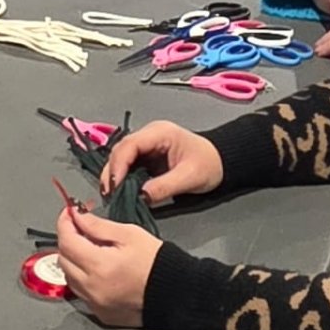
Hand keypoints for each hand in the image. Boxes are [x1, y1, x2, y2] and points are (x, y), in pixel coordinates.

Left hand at [54, 197, 161, 327]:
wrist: (177, 295)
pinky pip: (80, 293)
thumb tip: (77, 216)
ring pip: (69, 277)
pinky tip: (96, 269)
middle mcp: (91, 288)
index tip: (70, 212)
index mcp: (99, 265)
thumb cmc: (156, 261)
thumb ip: (99, 226)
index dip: (65, 223)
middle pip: (63, 259)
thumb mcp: (130, 234)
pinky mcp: (100, 314)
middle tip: (81, 228)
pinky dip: (82, 278)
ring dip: (73, 260)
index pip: (67, 241)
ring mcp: (94, 304)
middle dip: (68, 240)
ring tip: (89, 248)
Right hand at [99, 120, 224, 205]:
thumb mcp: (189, 177)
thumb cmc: (209, 164)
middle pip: (121, 150)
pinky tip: (119, 191)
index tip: (114, 185)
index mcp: (160, 133)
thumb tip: (140, 197)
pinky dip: (121, 177)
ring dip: (114, 175)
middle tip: (108, 194)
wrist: (221, 162)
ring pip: (121, 157)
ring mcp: (146, 145)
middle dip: (112, 172)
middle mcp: (149, 135)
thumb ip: (164, 186)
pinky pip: (128, 164)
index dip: (118, 164)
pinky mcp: (146, 156)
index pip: (130, 144)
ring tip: (110, 195)